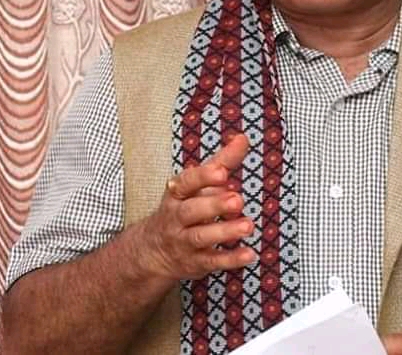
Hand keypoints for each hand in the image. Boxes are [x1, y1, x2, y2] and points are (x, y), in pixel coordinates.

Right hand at [140, 134, 256, 281]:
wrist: (153, 250)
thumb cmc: (184, 206)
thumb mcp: (198, 183)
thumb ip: (222, 161)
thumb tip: (242, 139)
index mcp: (177, 193)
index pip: (187, 183)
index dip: (203, 177)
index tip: (221, 172)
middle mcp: (177, 217)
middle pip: (192, 211)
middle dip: (215, 205)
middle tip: (237, 200)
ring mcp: (184, 241)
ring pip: (201, 237)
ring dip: (225, 231)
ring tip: (247, 225)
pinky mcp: (195, 262)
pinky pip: (212, 261)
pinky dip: (230, 259)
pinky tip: (248, 253)